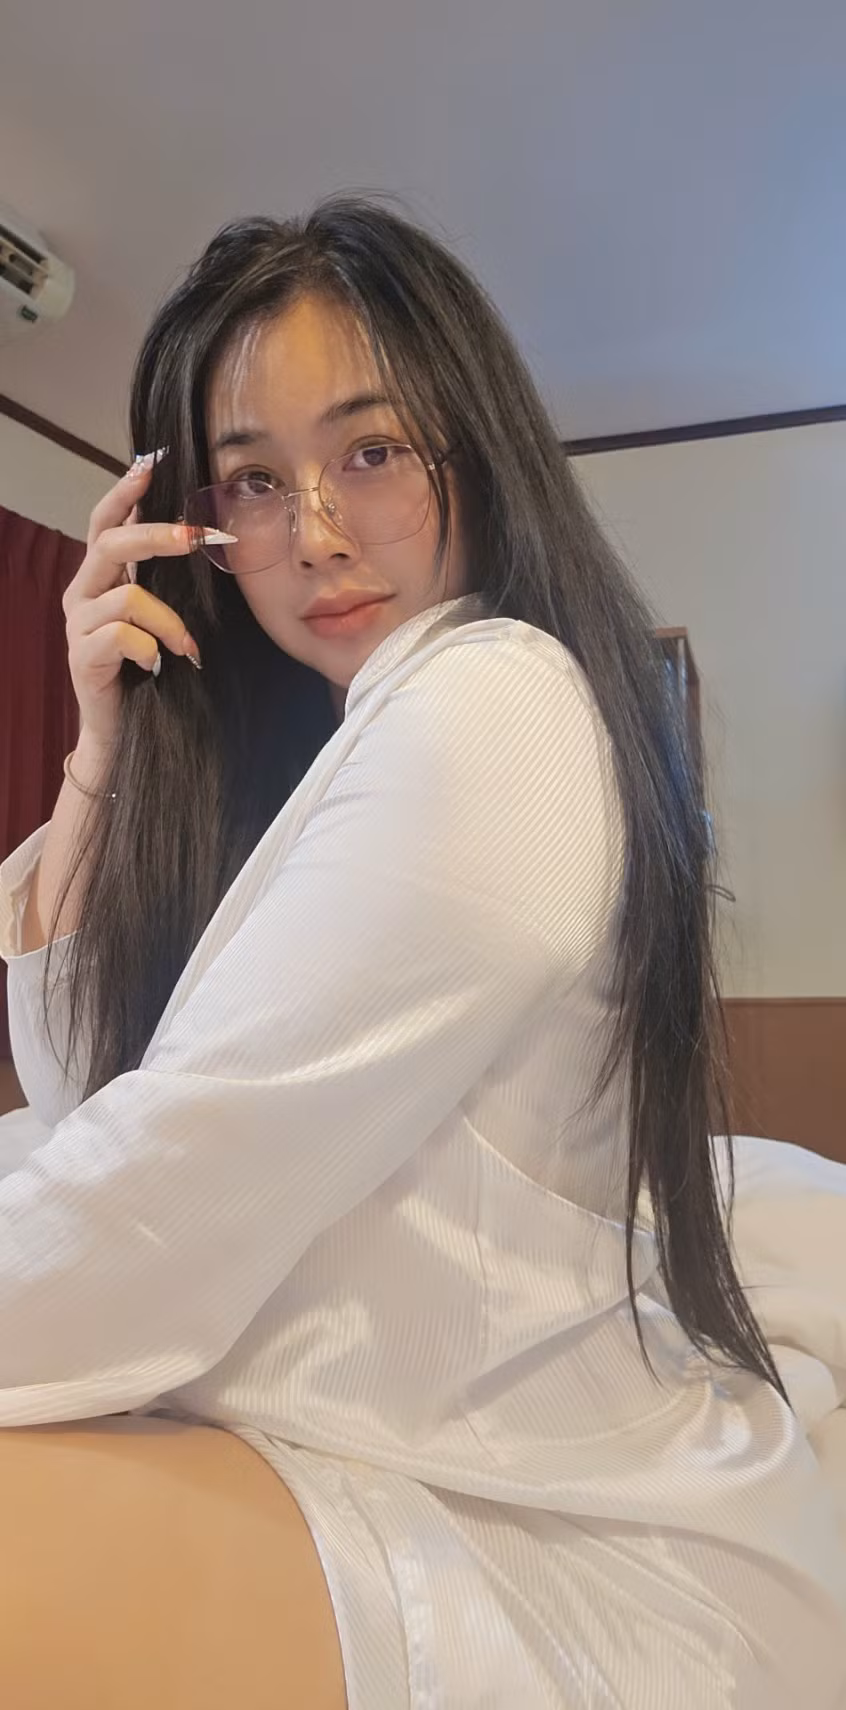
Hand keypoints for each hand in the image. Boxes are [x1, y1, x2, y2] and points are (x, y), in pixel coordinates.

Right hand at [62, 453, 205, 750]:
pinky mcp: (81, 657)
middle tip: (199, 537)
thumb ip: (164, 581)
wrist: (122, 732)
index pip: (104, 521)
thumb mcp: (159, 617)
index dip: (124, 492)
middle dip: (158, 535)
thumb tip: (197, 534)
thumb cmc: (148, 671)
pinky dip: (150, 648)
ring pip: (126, 596)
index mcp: (100, 577)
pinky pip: (121, 636)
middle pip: (111, 542)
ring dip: (168, 620)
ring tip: (187, 646)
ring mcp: (77, 625)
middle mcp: (82, 593)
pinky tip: (160, 666)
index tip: (150, 465)